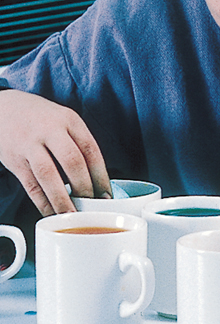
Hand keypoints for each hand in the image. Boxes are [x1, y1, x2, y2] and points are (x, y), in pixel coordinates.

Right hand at [0, 90, 111, 215]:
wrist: (3, 108)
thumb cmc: (39, 118)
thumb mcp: (63, 120)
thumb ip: (78, 143)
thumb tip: (96, 178)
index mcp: (69, 120)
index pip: (91, 150)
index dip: (101, 176)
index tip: (106, 194)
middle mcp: (50, 130)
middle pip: (73, 162)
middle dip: (84, 188)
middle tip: (91, 205)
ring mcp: (30, 145)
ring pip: (49, 176)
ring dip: (62, 200)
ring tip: (72, 215)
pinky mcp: (15, 159)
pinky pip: (31, 185)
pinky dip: (42, 202)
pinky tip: (50, 212)